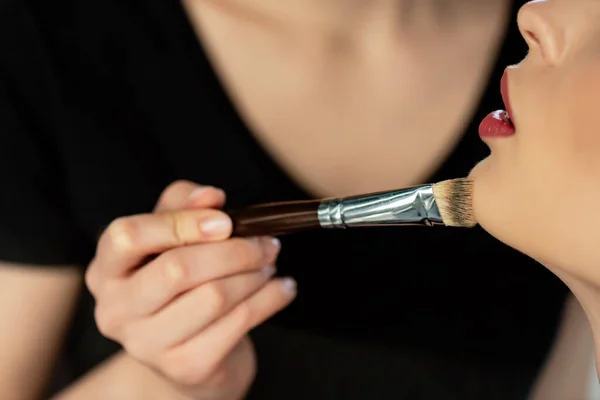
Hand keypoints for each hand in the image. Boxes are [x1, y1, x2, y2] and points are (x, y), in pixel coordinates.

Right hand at [86, 181, 296, 399]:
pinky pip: (237, 323)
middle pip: (178, 268)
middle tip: (266, 243)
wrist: (189, 355)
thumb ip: (183, 207)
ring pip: (214, 296)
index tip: (225, 221)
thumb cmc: (179, 287)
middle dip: (234, 250)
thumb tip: (210, 196)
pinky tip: (282, 289)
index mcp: (106, 271)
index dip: (181, 222)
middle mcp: (115, 310)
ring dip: (255, 274)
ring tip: (270, 264)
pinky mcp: (185, 367)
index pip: (127, 236)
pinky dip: (269, 299)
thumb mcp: (171, 240)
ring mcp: (147, 344)